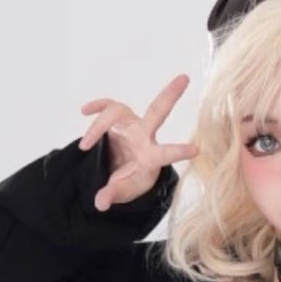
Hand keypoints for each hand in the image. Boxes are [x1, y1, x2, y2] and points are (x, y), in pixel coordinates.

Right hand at [78, 72, 199, 209]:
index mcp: (151, 156)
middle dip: (170, 96)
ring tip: (85, 146)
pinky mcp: (117, 119)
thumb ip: (112, 195)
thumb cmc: (127, 181)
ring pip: (117, 111)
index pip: (166, 153)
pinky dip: (96, 106)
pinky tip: (84, 111)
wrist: (117, 171)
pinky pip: (107, 106)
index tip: (196, 150)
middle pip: (157, 112)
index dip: (179, 152)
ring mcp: (131, 124)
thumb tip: (100, 203)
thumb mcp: (121, 191)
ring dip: (98, 126)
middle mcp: (144, 135)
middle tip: (184, 78)